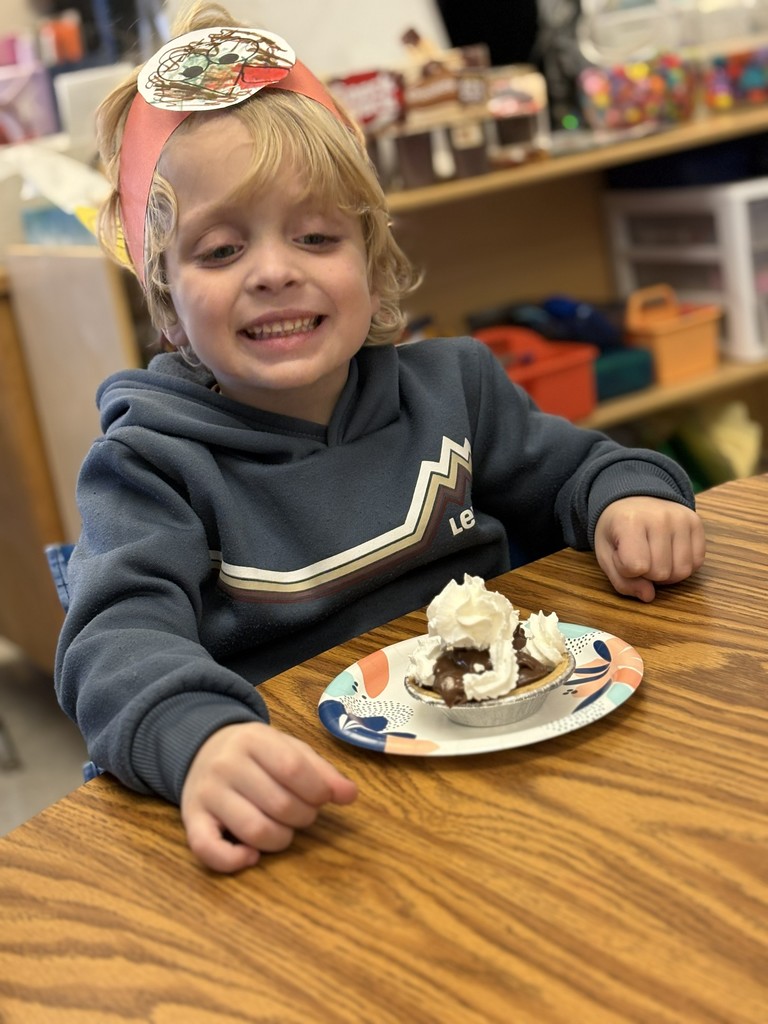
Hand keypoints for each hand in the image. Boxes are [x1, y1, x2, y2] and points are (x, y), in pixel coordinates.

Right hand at [180, 722, 357, 872]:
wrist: (202, 748)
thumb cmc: (257, 754)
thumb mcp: (289, 749)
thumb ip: (321, 771)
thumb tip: (350, 795)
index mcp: (253, 739)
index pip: (293, 768)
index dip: (317, 791)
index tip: (324, 798)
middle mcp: (226, 764)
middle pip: (279, 804)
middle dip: (303, 816)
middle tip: (304, 813)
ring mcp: (206, 793)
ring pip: (253, 830)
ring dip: (281, 839)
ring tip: (284, 830)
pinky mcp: (191, 820)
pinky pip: (208, 849)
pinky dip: (234, 861)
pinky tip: (252, 856)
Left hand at [594, 496, 705, 602]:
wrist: (631, 498)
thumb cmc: (616, 529)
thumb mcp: (605, 554)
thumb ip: (622, 580)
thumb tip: (649, 596)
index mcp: (629, 521)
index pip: (636, 567)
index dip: (626, 570)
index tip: (621, 555)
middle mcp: (660, 517)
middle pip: (661, 573)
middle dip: (648, 574)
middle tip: (639, 556)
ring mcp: (681, 518)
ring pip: (682, 571)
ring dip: (667, 573)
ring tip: (654, 557)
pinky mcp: (696, 522)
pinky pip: (697, 562)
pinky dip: (683, 566)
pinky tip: (670, 554)